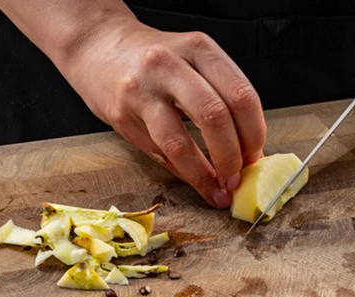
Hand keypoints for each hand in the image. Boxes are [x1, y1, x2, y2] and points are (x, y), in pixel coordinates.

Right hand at [60, 20, 266, 207]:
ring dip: (206, 175)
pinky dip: (184, 173)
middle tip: (238, 177)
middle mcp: (170, 63)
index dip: (254, 134)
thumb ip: (222, 100)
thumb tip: (249, 154)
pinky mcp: (121, 113)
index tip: (255, 156)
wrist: (99, 48)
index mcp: (199, 48)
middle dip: (232, 157)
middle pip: (216, 117)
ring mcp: (142, 89)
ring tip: (219, 190)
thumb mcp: (194, 64)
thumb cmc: (156, 63)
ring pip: (182, 142)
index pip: (241, 96)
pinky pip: (159, 152)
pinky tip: (196, 181)